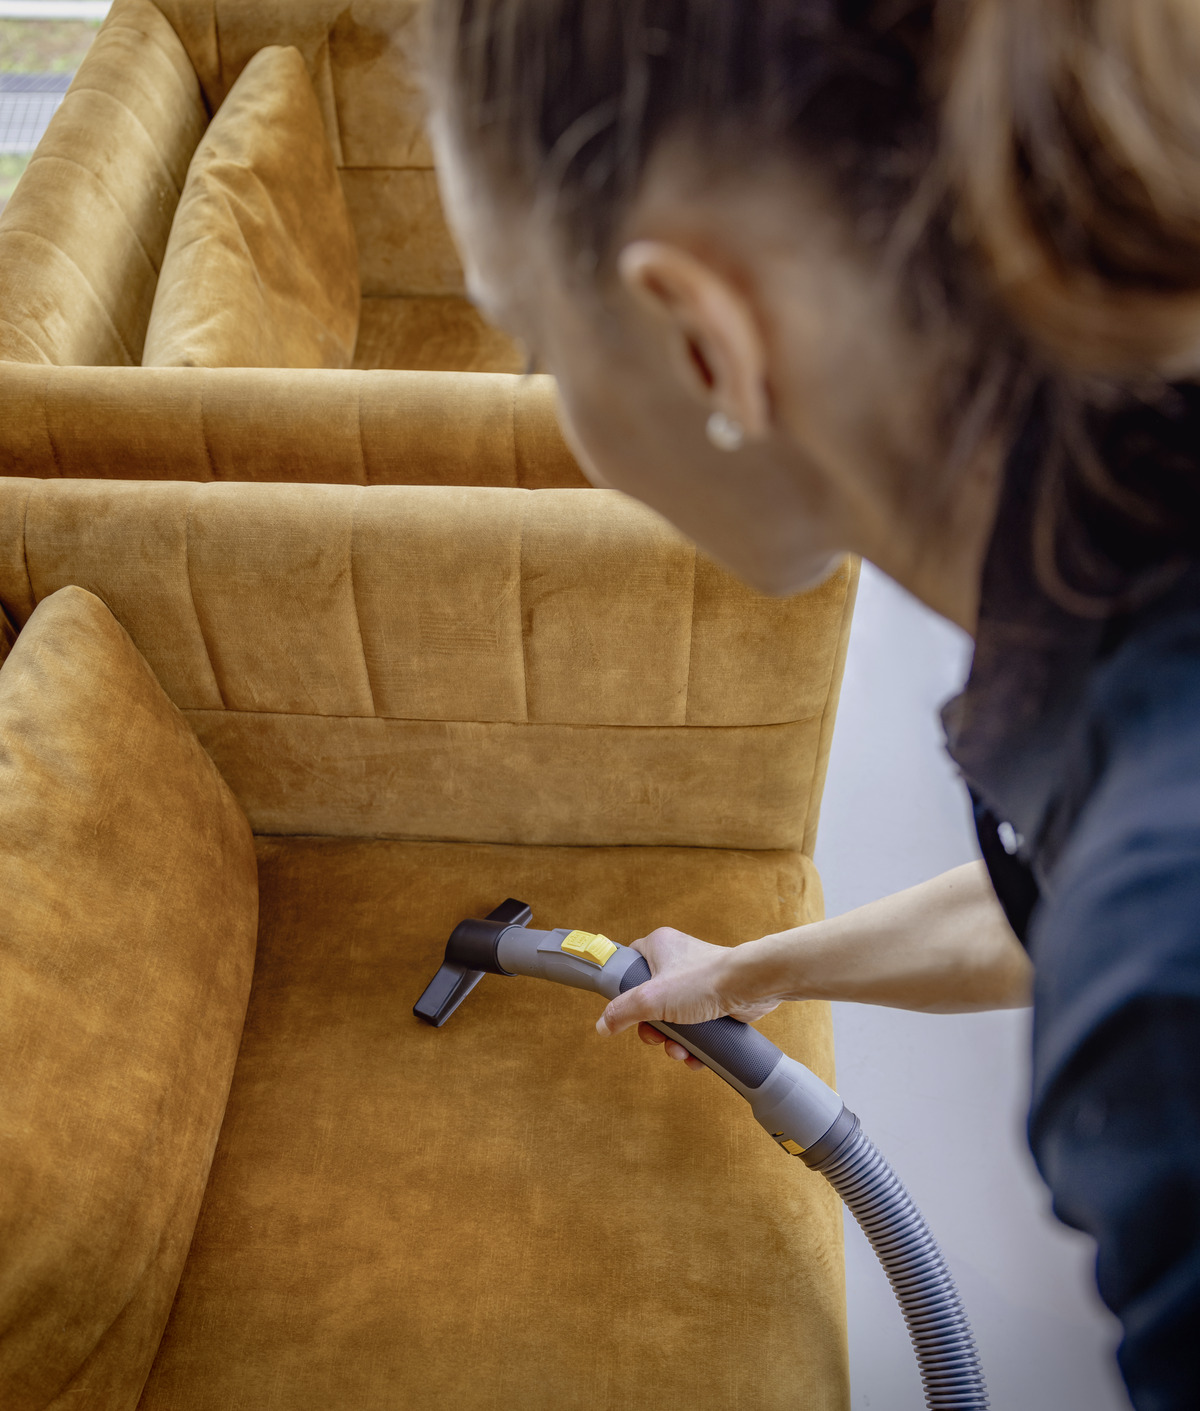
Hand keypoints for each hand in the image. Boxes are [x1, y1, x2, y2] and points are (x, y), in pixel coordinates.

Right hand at [595, 927, 780, 1069]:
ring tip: (680, 1052)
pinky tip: (695, 1056)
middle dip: (653, 1027)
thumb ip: (623, 1011)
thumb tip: (602, 1025)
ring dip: (673, 1041)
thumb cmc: (704, 980)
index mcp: (659, 947)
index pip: (629, 963)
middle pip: (650, 1000)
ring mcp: (697, 982)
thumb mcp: (652, 998)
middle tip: (657, 1037)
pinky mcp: (714, 1000)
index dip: (624, 988)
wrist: (751, 986)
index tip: (626, 1008)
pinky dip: (694, 1044)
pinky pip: (695, 1026)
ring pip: (673, 1017)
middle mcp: (678, 961)